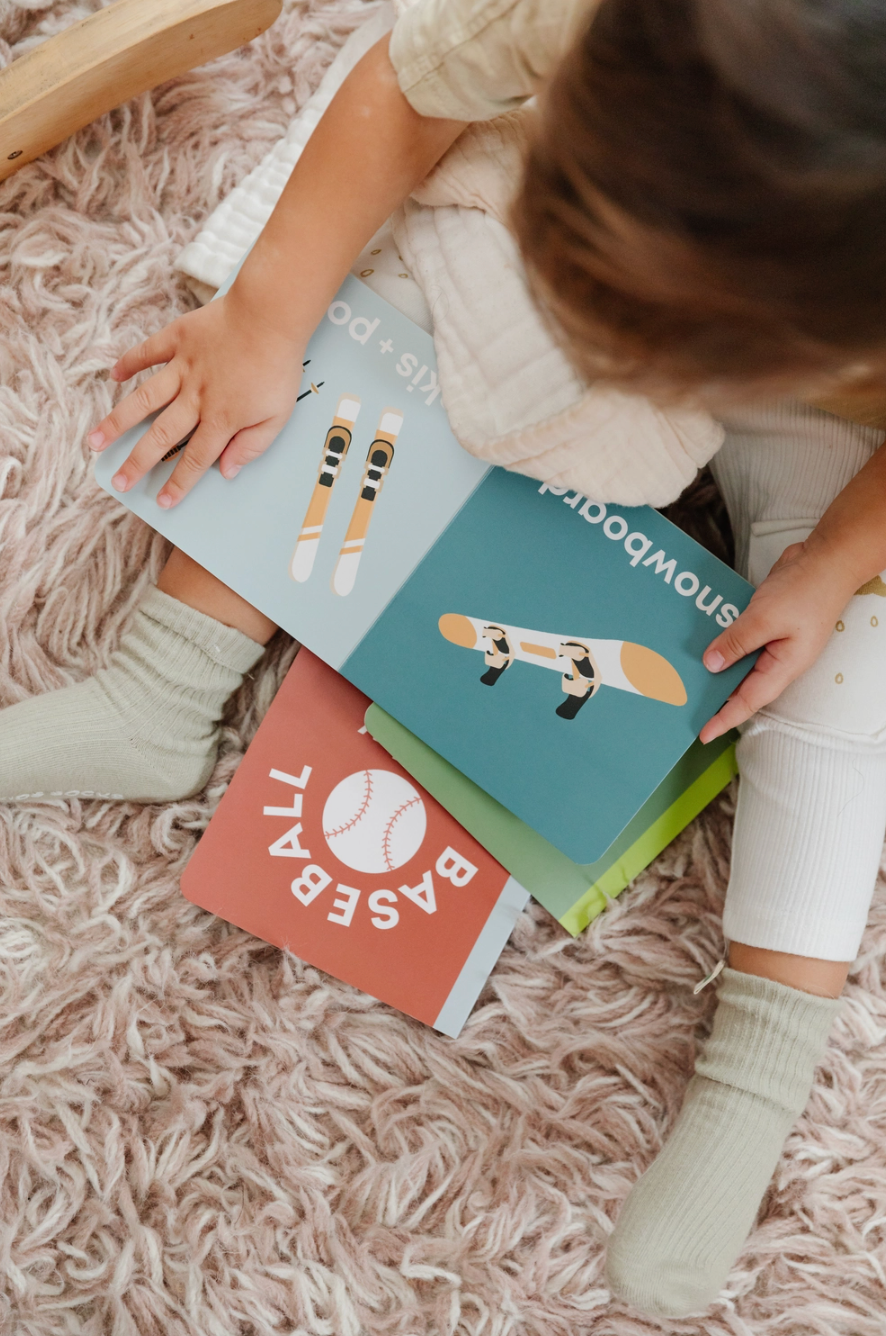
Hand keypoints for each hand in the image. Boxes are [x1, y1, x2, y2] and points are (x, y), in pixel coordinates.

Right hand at [88, 288, 304, 506]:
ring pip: (144, 400)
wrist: (270, 316)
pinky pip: (148, 352)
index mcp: (221, 418)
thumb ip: (252, 446)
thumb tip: (228, 470)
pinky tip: (114, 375)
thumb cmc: (279, 367)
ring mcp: (183, 367)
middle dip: (138, 463)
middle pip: (162, 436)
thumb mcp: (278, 416)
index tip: (163, 502)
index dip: (179, 483)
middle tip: (119, 482)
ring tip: (96, 440)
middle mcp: (196, 397)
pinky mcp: (178, 339)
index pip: (196, 459)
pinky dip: (129, 362)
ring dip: (118, 422)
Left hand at [700, 538, 853, 742]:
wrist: (827, 558)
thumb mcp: (766, 618)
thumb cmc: (808, 589)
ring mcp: (774, 642)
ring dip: (716, 668)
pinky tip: (703, 642)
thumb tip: (712, 664)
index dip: (724, 719)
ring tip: (686, 677)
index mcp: (784, 666)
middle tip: (686, 706)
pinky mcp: (767, 625)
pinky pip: (741, 641)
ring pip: (740, 663)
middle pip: (742, 686)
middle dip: (716, 697)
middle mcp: (779, 659)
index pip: (748, 702)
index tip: (703, 734)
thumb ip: (737, 642)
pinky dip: (723, 643)